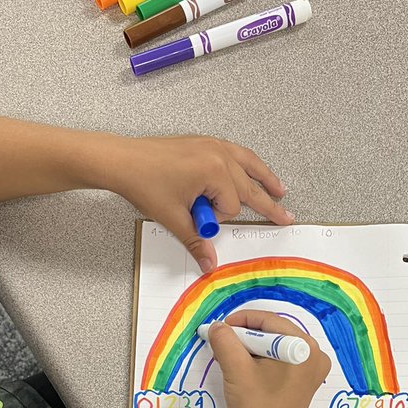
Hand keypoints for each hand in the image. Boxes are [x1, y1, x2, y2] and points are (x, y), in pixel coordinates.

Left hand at [104, 135, 293, 272]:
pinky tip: (251, 168)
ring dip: (264, 178)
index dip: (216, 218)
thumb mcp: (173, 218)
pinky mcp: (204, 142)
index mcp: (213, 171)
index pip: (231, 205)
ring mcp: (212, 145)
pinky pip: (235, 153)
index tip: (200, 218)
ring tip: (280, 189)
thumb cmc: (144, 183)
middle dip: (266, 203)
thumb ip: (197, 241)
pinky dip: (246, 163)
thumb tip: (211, 265)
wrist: (122, 160)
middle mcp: (217, 154)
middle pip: (248, 185)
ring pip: (248, 163)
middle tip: (285, 217)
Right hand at [207, 311, 330, 407]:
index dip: (242, 320)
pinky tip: (248, 369)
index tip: (221, 327)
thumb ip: (225, 340)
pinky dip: (264, 359)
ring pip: (278, 345)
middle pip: (276, 332)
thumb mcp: (235, 368)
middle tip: (225, 343)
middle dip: (247, 335)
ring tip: (233, 357)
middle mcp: (316, 355)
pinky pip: (283, 359)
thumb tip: (217, 326)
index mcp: (305, 348)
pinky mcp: (306, 382)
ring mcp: (313, 369)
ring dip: (254, 347)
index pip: (270, 321)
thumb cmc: (255, 406)